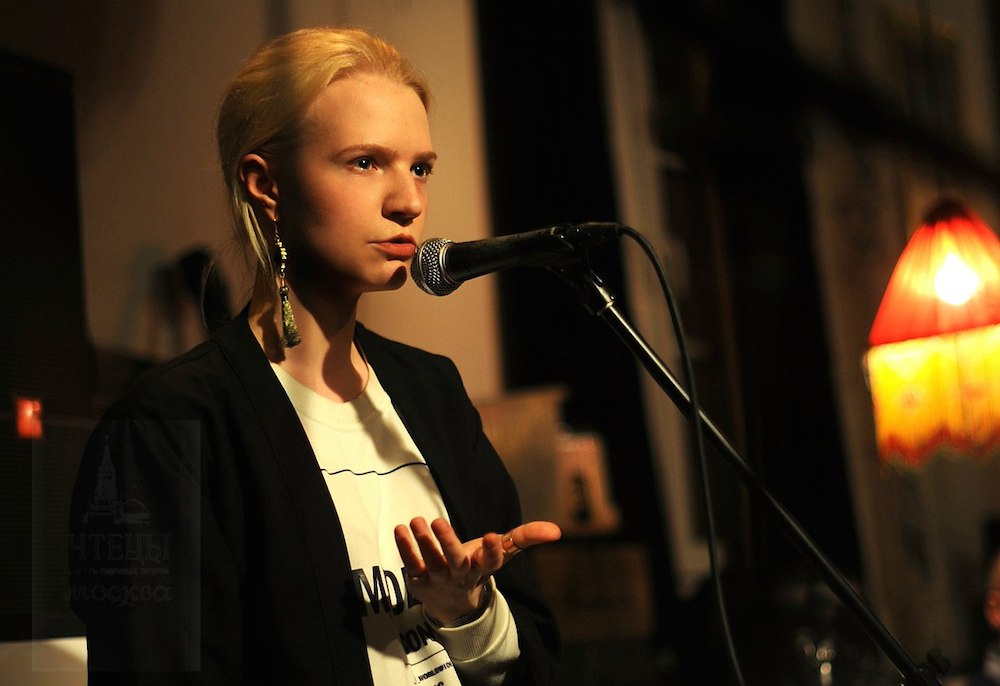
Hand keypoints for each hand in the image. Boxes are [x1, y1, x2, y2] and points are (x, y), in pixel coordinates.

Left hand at [394, 517, 560, 625]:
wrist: (453, 604)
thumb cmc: (478, 567)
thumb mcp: (502, 552)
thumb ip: (525, 537)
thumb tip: (556, 530)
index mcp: (484, 567)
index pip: (492, 561)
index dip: (492, 550)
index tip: (490, 536)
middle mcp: (462, 575)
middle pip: (457, 561)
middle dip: (448, 542)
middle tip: (439, 522)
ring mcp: (439, 580)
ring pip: (432, 562)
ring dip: (423, 542)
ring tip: (417, 521)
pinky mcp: (419, 581)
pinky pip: (411, 564)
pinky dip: (405, 548)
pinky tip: (400, 529)